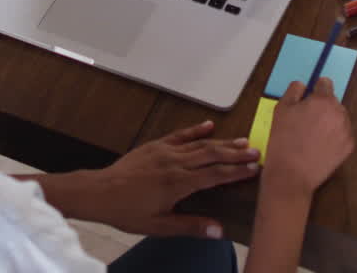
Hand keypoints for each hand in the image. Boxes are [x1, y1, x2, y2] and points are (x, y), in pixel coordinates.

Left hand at [80, 120, 259, 237]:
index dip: (237, 171)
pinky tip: (209, 126)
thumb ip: (190, 226)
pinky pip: (180, 135)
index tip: (255, 169)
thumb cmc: (127, 211)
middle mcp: (175, 163)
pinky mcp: (155, 146)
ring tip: (242, 140)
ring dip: (222, 142)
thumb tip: (218, 230)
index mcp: (178, 183)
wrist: (99, 192)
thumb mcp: (159, 226)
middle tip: (256, 152)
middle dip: (236, 153)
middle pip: (212, 155)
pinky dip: (196, 130)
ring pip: (200, 143)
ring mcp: (165, 151)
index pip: (215, 175)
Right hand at [262, 79, 353, 196]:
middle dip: (322, 106)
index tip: (309, 98)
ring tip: (313, 134)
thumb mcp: (281, 109)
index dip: (315, 88)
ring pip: (339, 117)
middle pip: (333, 101)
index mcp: (323, 100)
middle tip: (307, 120)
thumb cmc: (283, 140)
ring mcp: (347, 131)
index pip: (325, 83)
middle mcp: (339, 113)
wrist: (291, 174)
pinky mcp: (349, 147)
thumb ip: (293, 91)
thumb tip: (303, 85)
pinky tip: (320, 145)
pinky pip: (343, 134)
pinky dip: (335, 136)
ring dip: (330, 120)